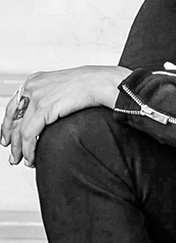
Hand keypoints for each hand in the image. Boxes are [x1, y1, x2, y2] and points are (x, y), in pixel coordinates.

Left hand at [1, 66, 126, 166]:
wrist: (100, 82)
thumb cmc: (91, 85)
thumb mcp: (63, 89)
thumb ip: (52, 99)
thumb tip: (49, 116)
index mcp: (35, 81)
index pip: (14, 106)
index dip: (7, 124)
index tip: (7, 137)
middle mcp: (31, 88)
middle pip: (12, 118)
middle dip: (10, 139)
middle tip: (12, 154)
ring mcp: (36, 97)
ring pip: (19, 129)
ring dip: (19, 149)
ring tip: (21, 160)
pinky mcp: (43, 108)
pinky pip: (29, 134)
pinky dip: (28, 149)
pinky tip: (31, 157)